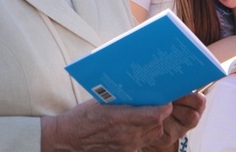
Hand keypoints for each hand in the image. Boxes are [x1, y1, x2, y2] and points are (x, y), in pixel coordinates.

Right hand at [41, 92, 204, 150]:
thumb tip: (143, 89)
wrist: (69, 138)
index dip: (164, 107)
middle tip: (159, 103)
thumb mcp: (103, 101)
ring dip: (155, 124)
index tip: (166, 100)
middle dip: (160, 114)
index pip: (155, 115)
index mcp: (120, 118)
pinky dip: (145, 133)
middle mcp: (126, 135)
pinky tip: (138, 125)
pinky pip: (143, 142)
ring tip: (149, 113)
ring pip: (153, 134)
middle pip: (157, 125)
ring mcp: (126, 146)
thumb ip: (125, 98)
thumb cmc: (83, 116)